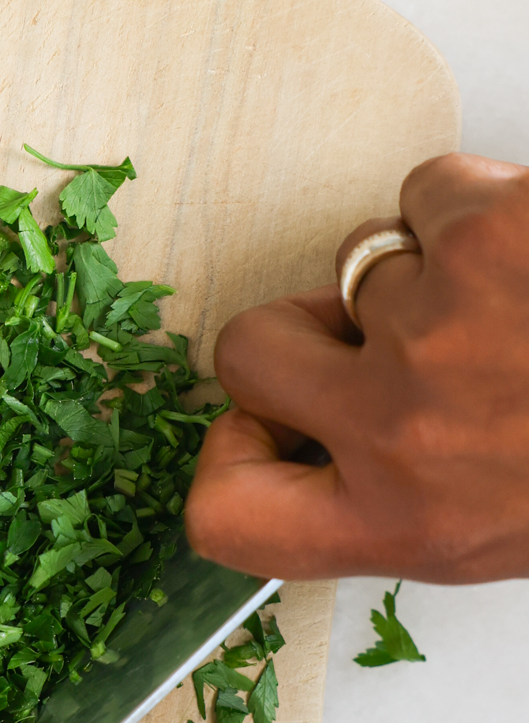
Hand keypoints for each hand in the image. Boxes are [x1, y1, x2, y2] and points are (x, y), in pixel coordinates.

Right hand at [184, 152, 528, 582]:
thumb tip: (321, 436)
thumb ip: (392, 498)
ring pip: (357, 260)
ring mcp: (431, 324)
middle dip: (301, 333)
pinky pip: (425, 191)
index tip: (264, 432)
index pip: (223, 516)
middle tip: (377, 336)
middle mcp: (396, 432)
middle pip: (248, 353)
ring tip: (516, 296)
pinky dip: (471, 205)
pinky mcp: (482, 226)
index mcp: (402, 523)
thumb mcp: (496, 531)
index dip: (226, 458)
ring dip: (420, 270)